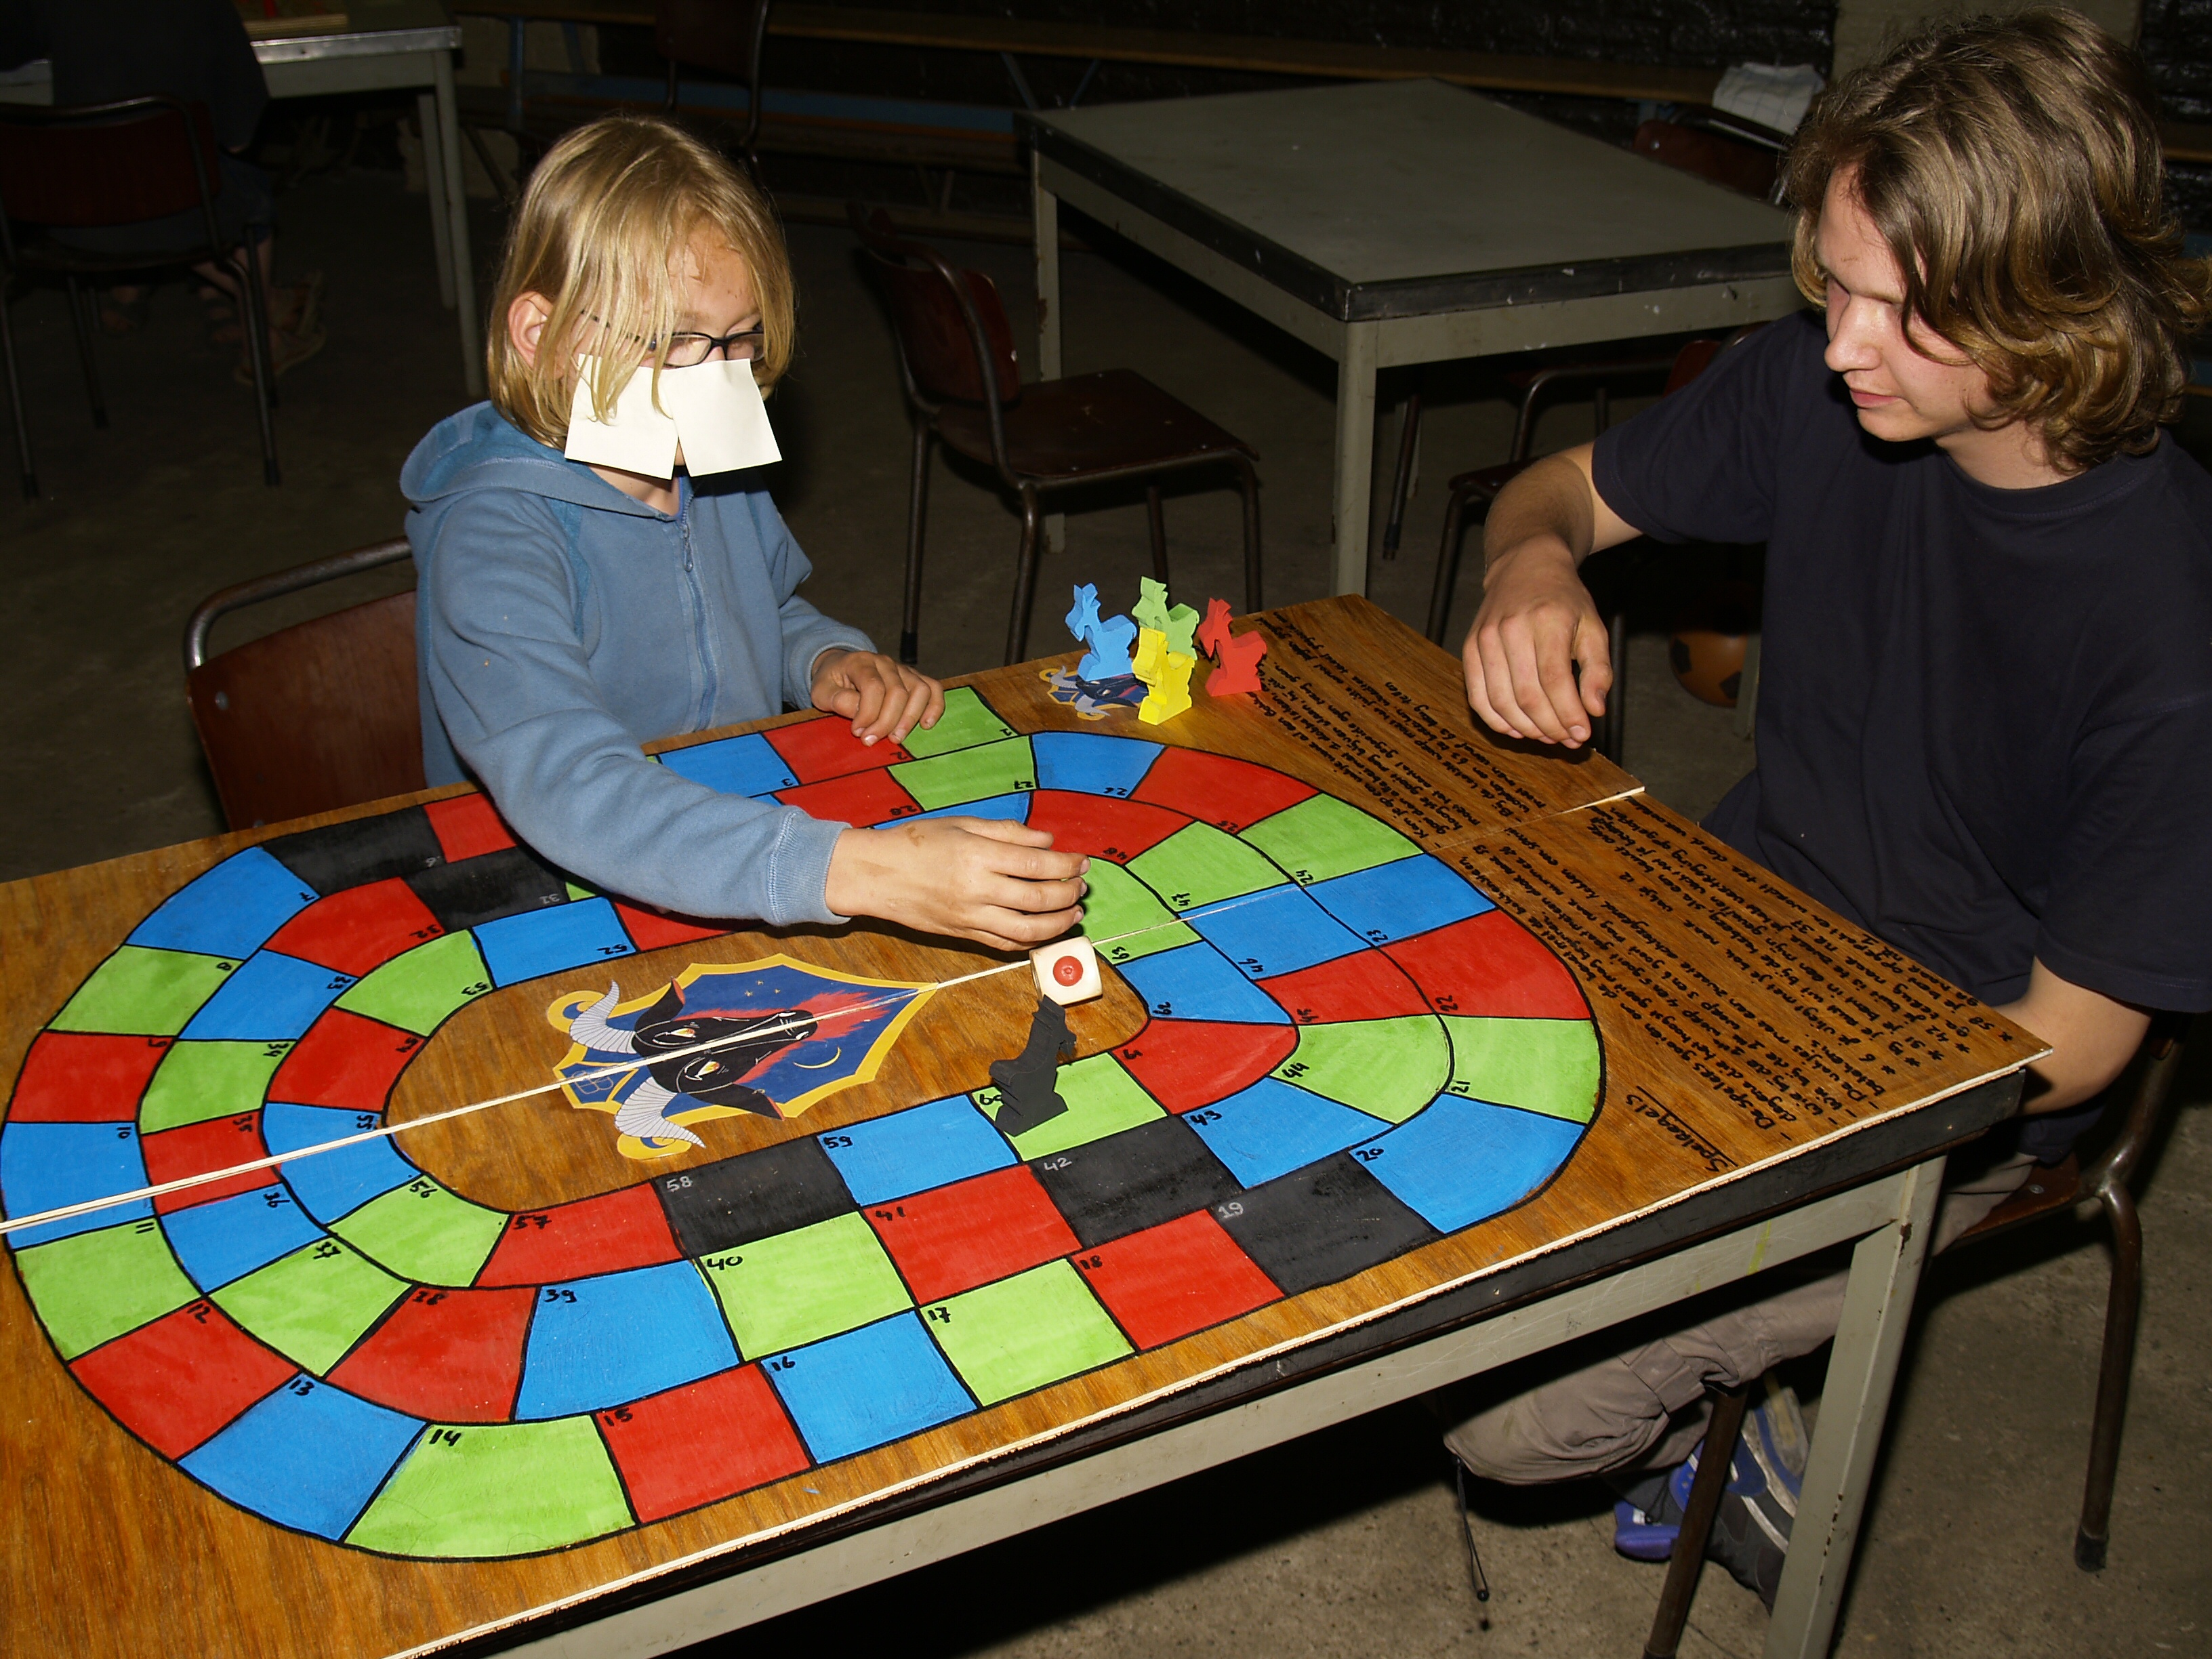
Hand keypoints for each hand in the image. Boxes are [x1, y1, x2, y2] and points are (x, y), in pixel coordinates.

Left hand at [811, 649, 942, 745]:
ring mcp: (903, 669)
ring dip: (910, 719)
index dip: (867, 714)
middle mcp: (885, 663)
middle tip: (871, 740)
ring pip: (919, 690)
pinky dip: (935, 707)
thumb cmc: (832, 682)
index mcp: (861, 662)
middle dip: (886, 722)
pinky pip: (933, 688)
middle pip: (898, 692)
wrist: (840, 667)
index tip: (857, 732)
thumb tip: (861, 714)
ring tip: (896, 738)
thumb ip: (838, 700)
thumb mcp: (822, 691)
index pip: (873, 687)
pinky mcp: (914, 678)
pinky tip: (925, 725)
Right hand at [825, 817, 1089, 951]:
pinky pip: (1005, 944)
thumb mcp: (962, 824)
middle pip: (1038, 898)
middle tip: (1081, 885)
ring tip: (1074, 913)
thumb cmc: (917, 842)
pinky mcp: (964, 934)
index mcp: (977, 855)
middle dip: (1069, 893)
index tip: (1082, 861)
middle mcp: (977, 889)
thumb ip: (1007, 832)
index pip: (1036, 862)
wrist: (876, 874)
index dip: (1066, 863)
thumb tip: (1047, 841)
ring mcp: (970, 917)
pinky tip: (1045, 930)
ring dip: (1059, 923)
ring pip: (1027, 930)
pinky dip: (1031, 940)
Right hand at [1463, 536, 1610, 746]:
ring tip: (1547, 736)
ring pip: (1502, 701)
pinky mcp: (1470, 647)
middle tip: (1568, 739)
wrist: (1525, 567)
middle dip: (1550, 726)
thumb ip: (1598, 670)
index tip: (1583, 734)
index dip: (1569, 714)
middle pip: (1528, 695)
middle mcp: (1512, 628)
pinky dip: (1497, 720)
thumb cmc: (1564, 601)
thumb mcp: (1593, 627)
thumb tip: (1594, 711)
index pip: (1555, 679)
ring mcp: (1486, 638)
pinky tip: (1517, 729)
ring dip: (1526, 728)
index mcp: (1548, 620)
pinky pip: (1477, 696)